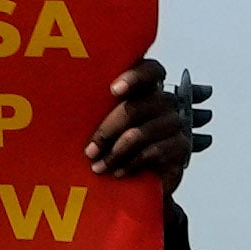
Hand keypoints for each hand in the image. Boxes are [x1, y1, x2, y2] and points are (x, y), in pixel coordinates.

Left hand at [90, 57, 215, 187]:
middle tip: (90, 151)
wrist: (136, 179)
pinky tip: (119, 172)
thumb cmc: (113, 143)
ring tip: (99, 167)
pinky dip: (132, 163)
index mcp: (145, 87)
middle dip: (107, 131)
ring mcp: (175, 123)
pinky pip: (154, 152)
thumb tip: (68, 106)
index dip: (134, 77)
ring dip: (115, 153)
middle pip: (135, 107)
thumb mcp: (101, 122)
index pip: (150, 70)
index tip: (113, 91)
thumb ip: (96, 108)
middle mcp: (164, 102)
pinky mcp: (182, 146)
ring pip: (141, 133)